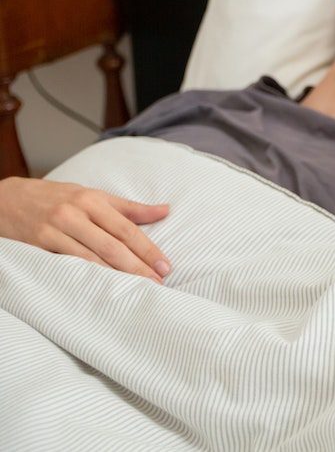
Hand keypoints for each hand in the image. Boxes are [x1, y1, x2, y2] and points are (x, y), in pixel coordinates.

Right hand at [0, 176, 170, 282]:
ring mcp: (56, 229)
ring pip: (91, 257)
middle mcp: (75, 213)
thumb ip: (128, 208)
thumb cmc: (55, 198)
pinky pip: (67, 263)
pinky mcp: (38, 243)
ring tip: (136, 290)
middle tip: (157, 283)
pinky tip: (102, 287)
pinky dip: (86, 276)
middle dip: (137, 267)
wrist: (6, 199)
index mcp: (93, 200)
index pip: (127, 229)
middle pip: (113, 245)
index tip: (166, 266)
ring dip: (116, 276)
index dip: (148, 249)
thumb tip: (165, 210)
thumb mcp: (92, 196)